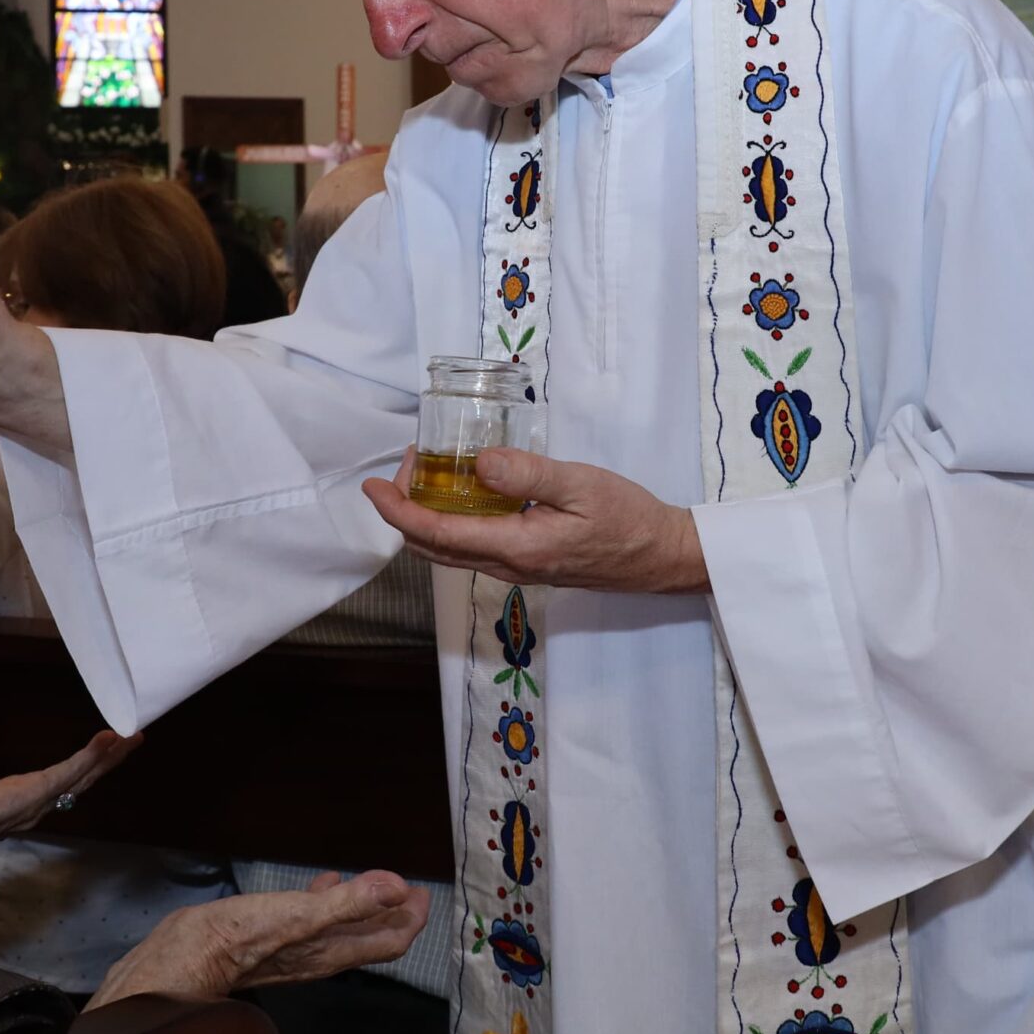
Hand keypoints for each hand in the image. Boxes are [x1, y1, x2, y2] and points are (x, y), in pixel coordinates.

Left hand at [0, 730, 135, 905]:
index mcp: (11, 805)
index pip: (54, 785)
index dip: (78, 768)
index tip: (99, 751)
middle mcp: (30, 808)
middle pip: (78, 781)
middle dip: (106, 762)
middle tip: (132, 739)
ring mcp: (36, 802)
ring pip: (81, 776)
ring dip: (108, 756)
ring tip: (132, 736)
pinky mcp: (37, 792)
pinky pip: (71, 770)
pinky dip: (93, 753)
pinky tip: (111, 737)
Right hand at [90, 871, 430, 1007]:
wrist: (181, 960)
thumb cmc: (238, 938)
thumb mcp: (297, 915)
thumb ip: (348, 903)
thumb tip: (399, 886)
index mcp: (332, 952)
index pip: (388, 941)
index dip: (411, 918)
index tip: (424, 892)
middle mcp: (320, 955)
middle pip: (370, 937)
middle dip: (394, 913)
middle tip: (411, 889)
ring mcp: (295, 949)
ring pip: (343, 928)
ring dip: (364, 907)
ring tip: (377, 883)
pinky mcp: (271, 939)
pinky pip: (311, 919)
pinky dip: (327, 901)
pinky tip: (323, 884)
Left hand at [361, 447, 708, 593]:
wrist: (661, 556)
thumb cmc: (628, 518)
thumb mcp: (581, 485)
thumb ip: (528, 474)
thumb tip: (478, 464)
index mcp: (516, 548)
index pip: (438, 535)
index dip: (398, 513)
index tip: (372, 487)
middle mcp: (508, 567)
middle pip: (434, 548)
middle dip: (405, 511)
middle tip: (404, 466)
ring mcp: (517, 570)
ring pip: (451, 551)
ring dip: (427, 517)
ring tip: (425, 473)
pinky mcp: (528, 564)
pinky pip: (473, 548)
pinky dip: (451, 523)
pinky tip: (463, 492)